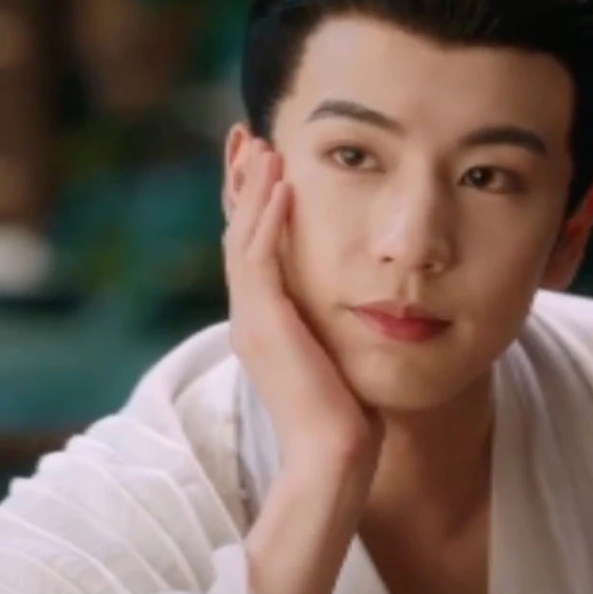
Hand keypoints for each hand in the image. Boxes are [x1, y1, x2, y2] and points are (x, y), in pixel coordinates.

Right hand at [223, 139, 381, 474]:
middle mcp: (248, 314)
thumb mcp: (335, 355)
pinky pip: (259, 258)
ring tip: (260, 145)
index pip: (249, 247)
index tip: (260, 162)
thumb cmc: (346, 415)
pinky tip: (281, 183)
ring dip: (250, 188)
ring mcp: (251, 318)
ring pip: (241, 236)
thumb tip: (358, 301)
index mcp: (262, 320)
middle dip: (238, 182)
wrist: (333, 457)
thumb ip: (331, 323)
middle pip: (234, 232)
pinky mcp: (265, 323)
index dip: (250, 203)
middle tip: (243, 136)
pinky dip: (267, 218)